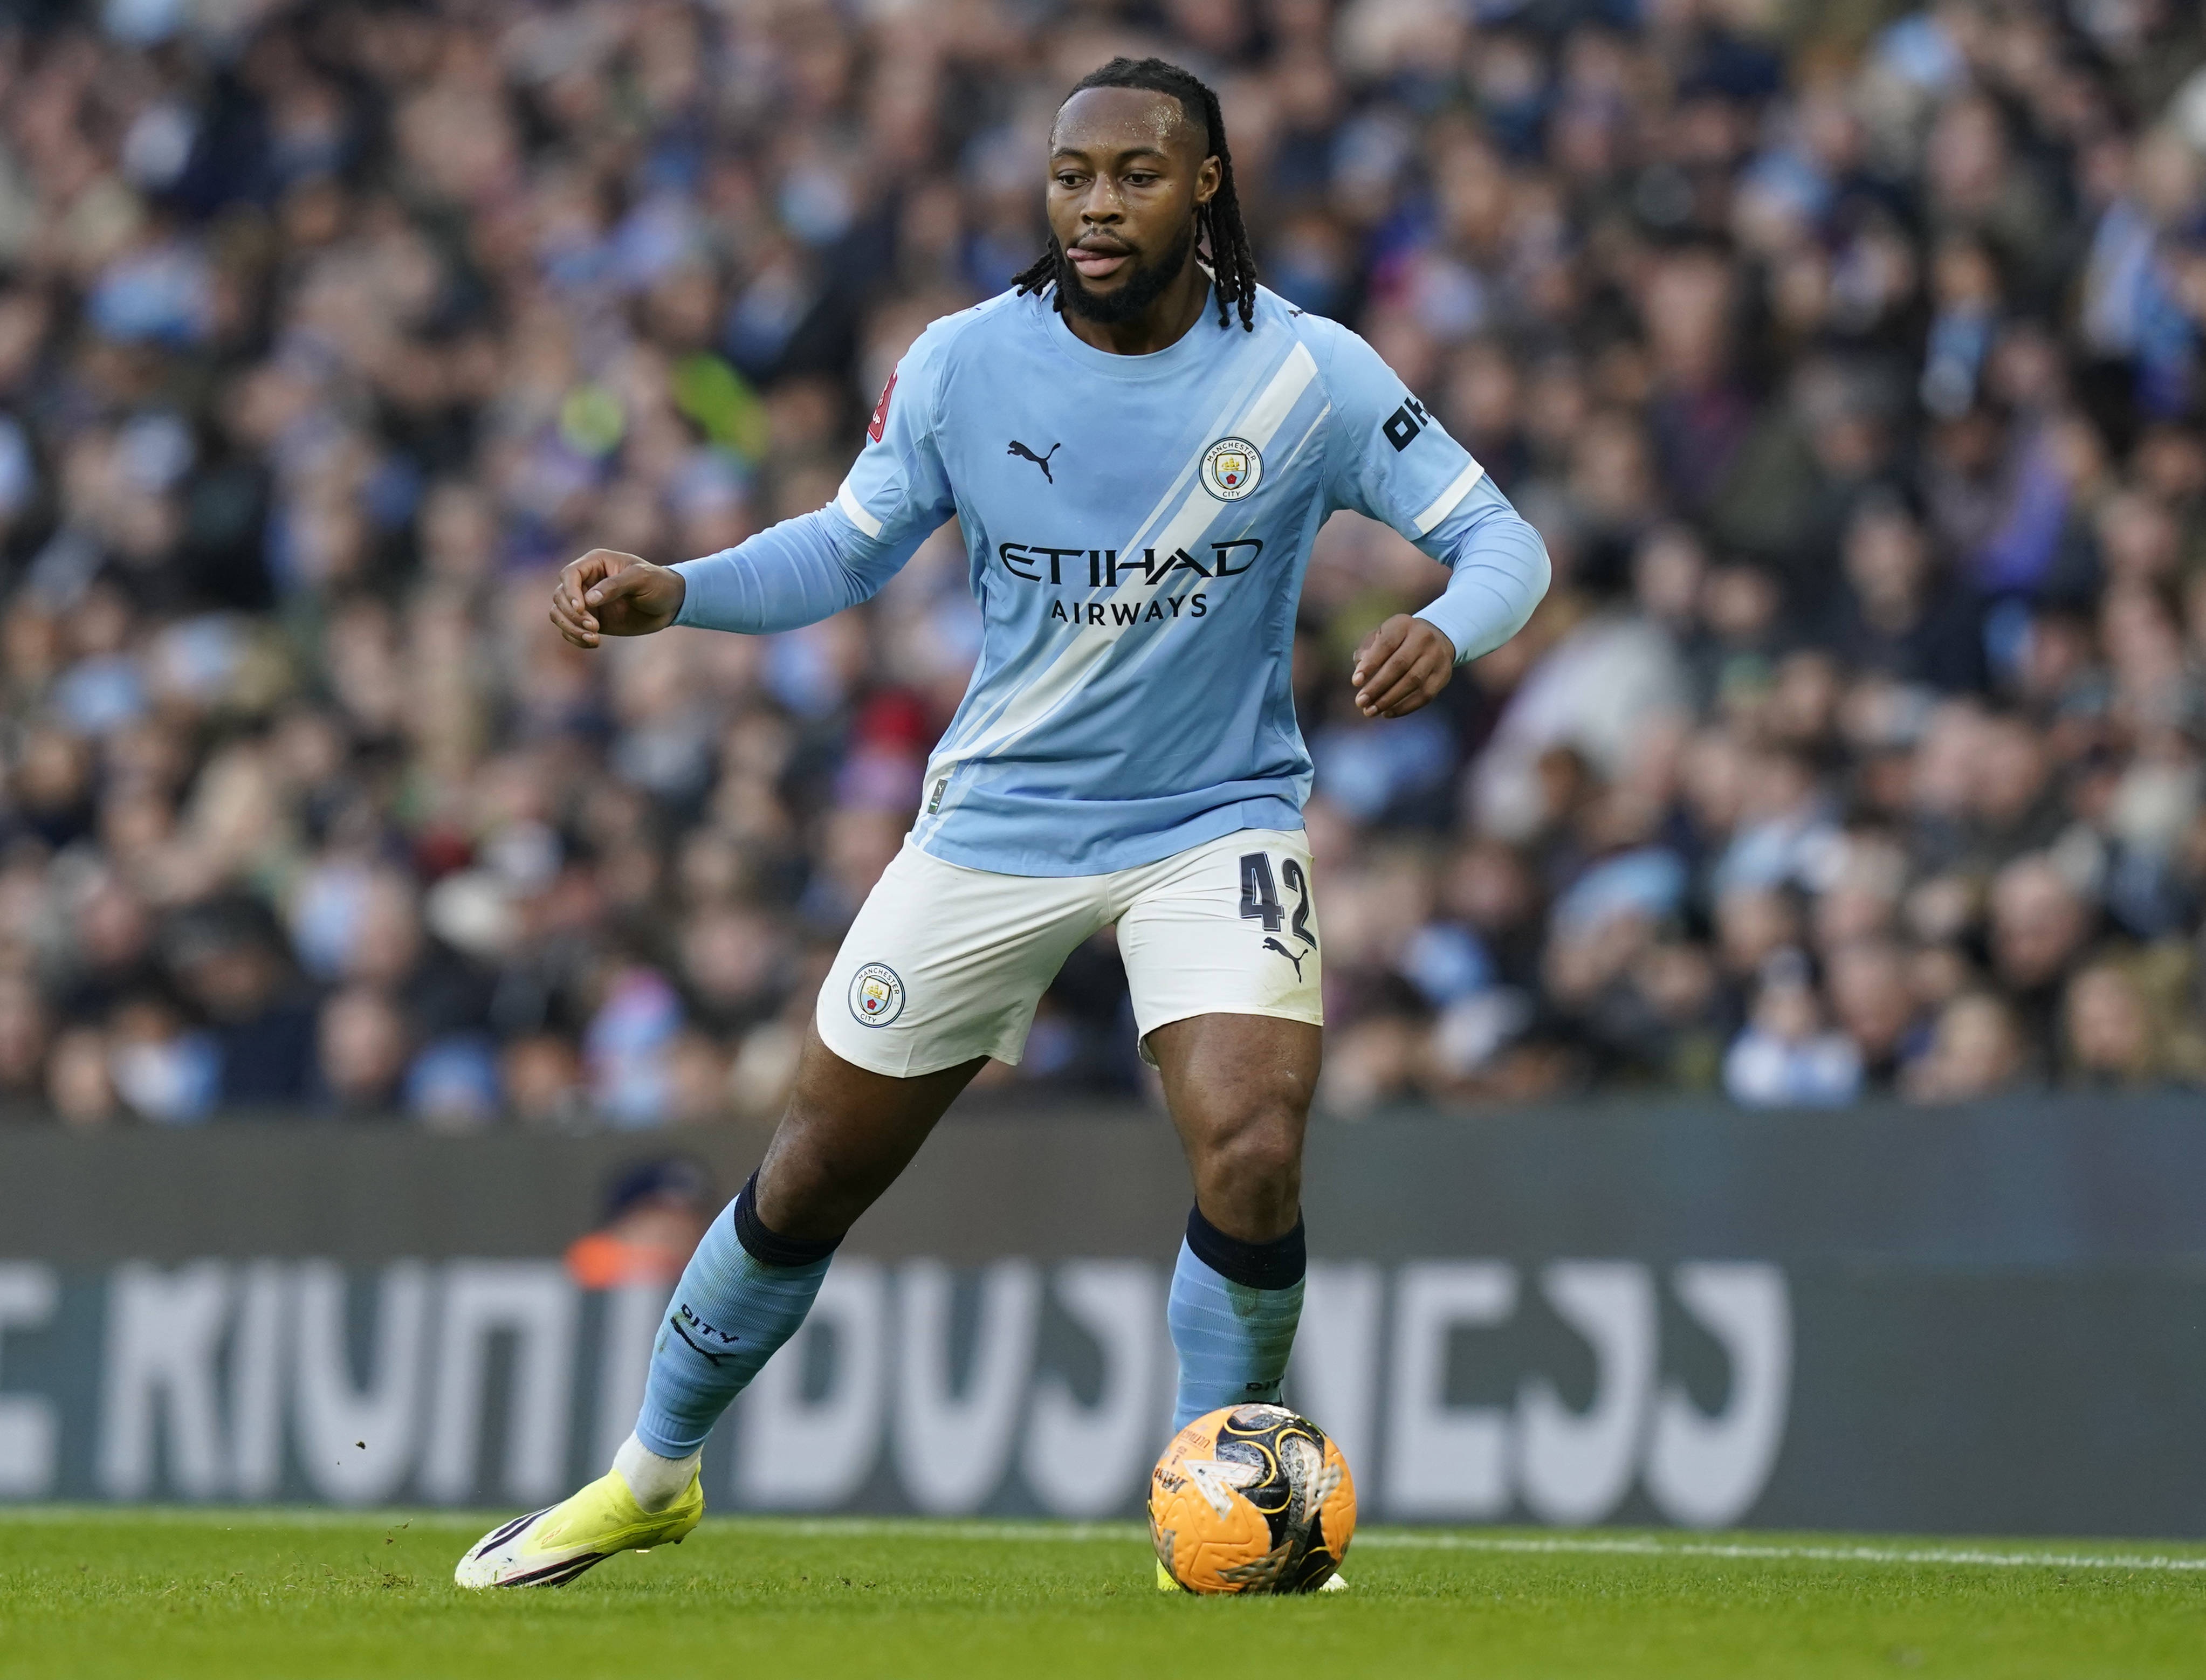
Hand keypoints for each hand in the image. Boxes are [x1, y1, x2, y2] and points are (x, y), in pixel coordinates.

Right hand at [548, 549, 685, 647]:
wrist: (671, 604)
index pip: (569, 575)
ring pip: (559, 614)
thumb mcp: (641, 579)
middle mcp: (586, 581)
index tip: (583, 608)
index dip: (570, 592)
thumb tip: (589, 600)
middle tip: (595, 627)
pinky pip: (570, 629)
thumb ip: (615, 586)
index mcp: (595, 563)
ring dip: (571, 628)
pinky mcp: (591, 620)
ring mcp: (587, 602)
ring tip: (594, 637)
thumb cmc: (659, 583)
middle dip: (572, 614)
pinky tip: (594, 642)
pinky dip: (576, 638)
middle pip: (560, 596)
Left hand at [1351, 614, 1456, 717]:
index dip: (1370, 664)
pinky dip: (1405, 707)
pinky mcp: (1443, 675)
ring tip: (1370, 711)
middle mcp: (1423, 638)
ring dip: (1389, 700)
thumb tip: (1360, 669)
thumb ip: (1367, 649)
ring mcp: (1436, 656)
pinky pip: (1425, 695)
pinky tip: (1387, 713)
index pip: (1386, 644)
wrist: (1435, 638)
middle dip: (1377, 686)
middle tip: (1360, 702)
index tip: (1355, 682)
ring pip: (1413, 682)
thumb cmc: (1398, 640)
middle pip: (1399, 665)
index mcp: (1403, 625)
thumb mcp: (1381, 635)